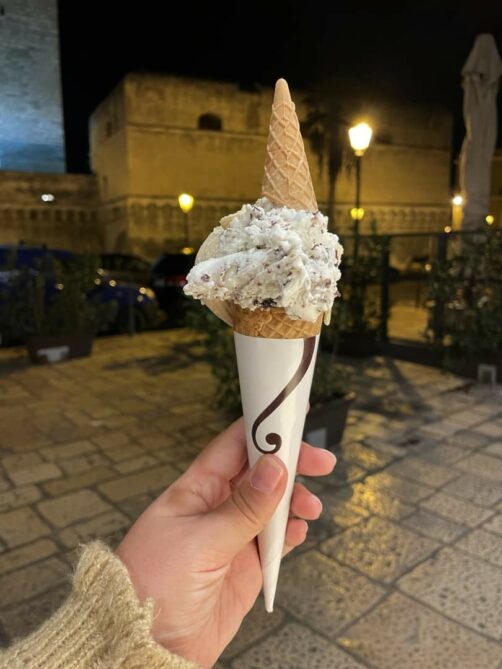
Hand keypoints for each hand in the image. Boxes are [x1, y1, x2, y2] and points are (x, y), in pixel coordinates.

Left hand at [116, 418, 334, 667]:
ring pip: (272, 504)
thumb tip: (275, 467)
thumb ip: (243, 508)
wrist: (149, 647)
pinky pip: (275, 539)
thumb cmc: (155, 585)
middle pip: (259, 472)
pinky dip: (291, 532)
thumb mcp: (201, 542)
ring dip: (294, 499)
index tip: (291, 415)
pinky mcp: (245, 566)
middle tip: (321, 461)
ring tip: (310, 508)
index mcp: (195, 490)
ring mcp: (232, 536)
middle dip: (290, 463)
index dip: (261, 428)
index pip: (232, 446)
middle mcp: (215, 507)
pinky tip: (298, 531)